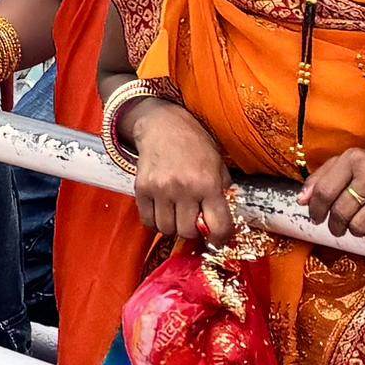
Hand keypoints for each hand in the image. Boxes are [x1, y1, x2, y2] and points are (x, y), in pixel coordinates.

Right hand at [117, 96, 235, 246]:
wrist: (163, 126)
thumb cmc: (195, 145)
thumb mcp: (218, 165)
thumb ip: (221, 193)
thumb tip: (222, 222)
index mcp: (208, 183)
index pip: (218, 226)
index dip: (220, 238)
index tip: (217, 237)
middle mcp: (184, 188)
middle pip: (188, 232)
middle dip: (193, 231)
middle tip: (194, 221)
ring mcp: (160, 189)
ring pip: (167, 229)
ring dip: (173, 227)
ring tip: (177, 215)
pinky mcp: (142, 189)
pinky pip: (148, 221)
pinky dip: (156, 222)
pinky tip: (162, 211)